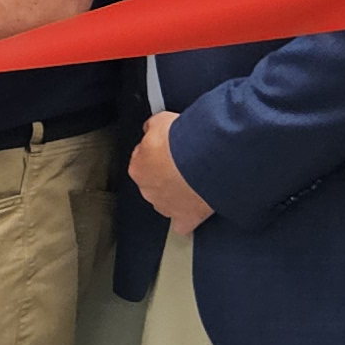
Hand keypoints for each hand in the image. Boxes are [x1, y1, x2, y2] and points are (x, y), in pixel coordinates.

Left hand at [128, 110, 212, 233]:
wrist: (206, 158)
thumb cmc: (184, 141)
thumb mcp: (161, 121)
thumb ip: (152, 128)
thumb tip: (151, 128)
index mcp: (138, 167)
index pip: (143, 161)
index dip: (159, 154)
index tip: (170, 150)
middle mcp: (147, 190)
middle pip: (155, 183)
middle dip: (168, 175)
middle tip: (185, 164)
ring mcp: (165, 206)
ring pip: (167, 202)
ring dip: (178, 193)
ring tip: (195, 181)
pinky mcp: (184, 218)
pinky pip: (183, 224)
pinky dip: (188, 219)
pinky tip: (196, 210)